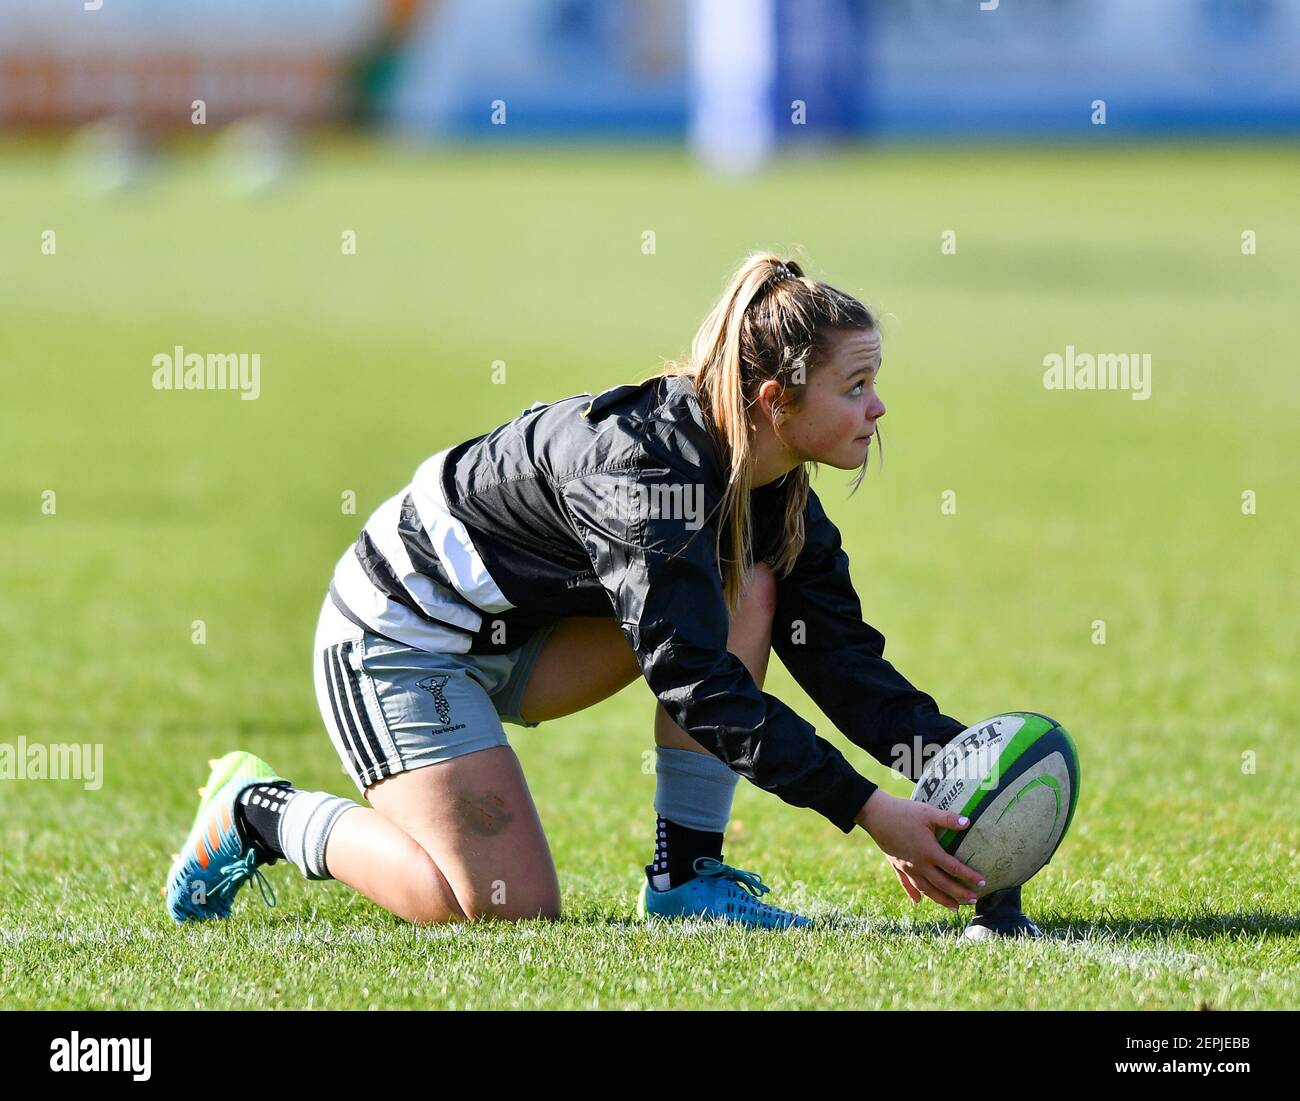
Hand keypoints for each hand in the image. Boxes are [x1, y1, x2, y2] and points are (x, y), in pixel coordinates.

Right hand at [855, 790, 985, 911]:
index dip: (969, 876)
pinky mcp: (896, 865)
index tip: (983, 882)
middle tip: (974, 900)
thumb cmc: (903, 812)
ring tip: (954, 907)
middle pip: (942, 884)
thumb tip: (968, 822)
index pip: (953, 868)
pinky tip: (917, 902)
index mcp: (929, 852)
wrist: (876, 815)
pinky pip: (905, 884)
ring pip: (926, 889)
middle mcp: (919, 864)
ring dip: (941, 899)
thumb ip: (948, 819)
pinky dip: (912, 894)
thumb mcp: (927, 813)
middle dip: (959, 893)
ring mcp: (906, 867)